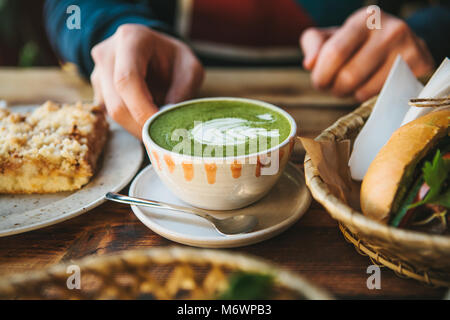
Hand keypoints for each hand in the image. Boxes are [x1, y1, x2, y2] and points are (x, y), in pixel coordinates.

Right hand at [90, 24, 203, 137]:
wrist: (157, 51)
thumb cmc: (174, 58)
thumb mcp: (190, 70)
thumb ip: (182, 92)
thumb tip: (167, 120)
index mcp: (131, 40)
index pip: (127, 80)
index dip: (141, 109)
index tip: (159, 128)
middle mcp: (107, 54)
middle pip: (116, 103)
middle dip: (139, 126)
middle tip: (160, 136)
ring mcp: (98, 72)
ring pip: (111, 112)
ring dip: (135, 127)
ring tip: (156, 126)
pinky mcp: (97, 90)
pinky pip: (109, 115)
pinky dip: (129, 123)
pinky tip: (145, 118)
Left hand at [300, 8, 433, 101]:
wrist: (400, 42)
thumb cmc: (357, 42)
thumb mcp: (332, 36)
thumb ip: (314, 44)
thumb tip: (309, 64)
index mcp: (365, 19)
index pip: (334, 53)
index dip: (321, 75)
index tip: (319, 81)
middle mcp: (390, 30)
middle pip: (348, 77)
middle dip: (333, 88)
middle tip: (334, 87)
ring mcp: (408, 49)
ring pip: (363, 91)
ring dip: (350, 95)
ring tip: (352, 85)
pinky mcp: (419, 68)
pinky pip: (381, 97)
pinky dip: (368, 98)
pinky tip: (369, 86)